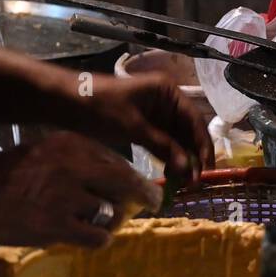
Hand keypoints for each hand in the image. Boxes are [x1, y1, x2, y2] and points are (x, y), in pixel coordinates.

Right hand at [0, 132, 160, 248]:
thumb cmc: (4, 174)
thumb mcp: (43, 153)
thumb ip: (78, 163)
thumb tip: (117, 179)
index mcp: (71, 145)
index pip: (117, 161)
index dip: (134, 177)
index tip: (145, 187)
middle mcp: (73, 166)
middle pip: (124, 183)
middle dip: (142, 195)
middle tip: (152, 203)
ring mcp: (66, 196)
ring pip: (111, 212)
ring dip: (109, 221)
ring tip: (97, 224)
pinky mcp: (56, 225)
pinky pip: (97, 236)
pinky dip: (99, 239)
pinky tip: (90, 238)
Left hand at [78, 73, 213, 182]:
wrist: (67, 102)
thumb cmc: (101, 107)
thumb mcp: (133, 127)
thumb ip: (163, 146)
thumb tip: (187, 168)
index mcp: (168, 92)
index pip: (195, 120)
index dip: (203, 145)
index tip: (208, 168)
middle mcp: (166, 102)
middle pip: (188, 131)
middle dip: (193, 156)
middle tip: (196, 182)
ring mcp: (155, 115)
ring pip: (177, 140)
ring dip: (182, 160)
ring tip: (185, 183)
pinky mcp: (144, 127)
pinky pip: (163, 144)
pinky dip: (168, 158)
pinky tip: (172, 174)